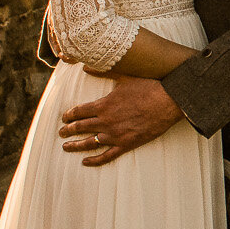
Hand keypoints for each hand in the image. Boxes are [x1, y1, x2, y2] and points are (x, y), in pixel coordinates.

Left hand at [60, 76, 184, 165]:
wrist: (168, 102)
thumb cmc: (148, 87)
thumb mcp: (124, 77)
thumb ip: (103, 73)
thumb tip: (86, 66)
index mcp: (103, 105)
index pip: (79, 111)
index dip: (69, 115)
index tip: (64, 117)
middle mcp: (106, 121)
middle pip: (80, 127)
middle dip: (68, 130)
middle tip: (61, 132)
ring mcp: (115, 135)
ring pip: (89, 143)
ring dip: (75, 145)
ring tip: (66, 147)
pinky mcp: (127, 144)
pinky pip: (107, 155)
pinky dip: (95, 160)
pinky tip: (85, 162)